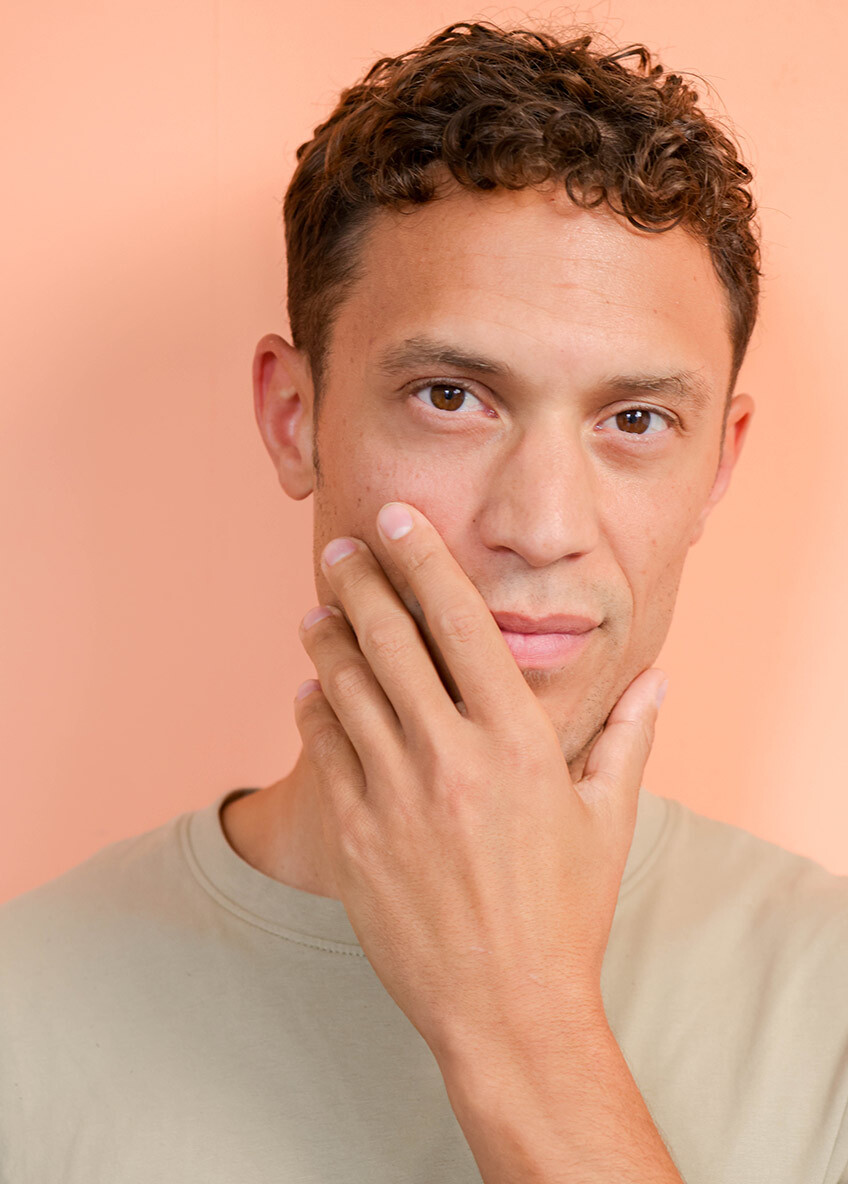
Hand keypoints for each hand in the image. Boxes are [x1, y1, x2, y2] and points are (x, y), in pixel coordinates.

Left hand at [294, 501, 666, 1065]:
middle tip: (340, 547)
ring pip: (342, 683)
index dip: (422, 558)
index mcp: (516, 739)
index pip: (459, 621)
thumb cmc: (564, 911)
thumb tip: (656, 680)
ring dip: (325, 635)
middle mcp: (450, 754)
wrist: (505, 1007)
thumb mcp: (608, 820)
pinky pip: (321, 747)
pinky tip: (311, 687)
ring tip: (318, 608)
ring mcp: (394, 793)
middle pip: (387, 637)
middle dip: (358, 579)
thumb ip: (627, 738)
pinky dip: (312, 706)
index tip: (395, 519)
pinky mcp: (354, 833)